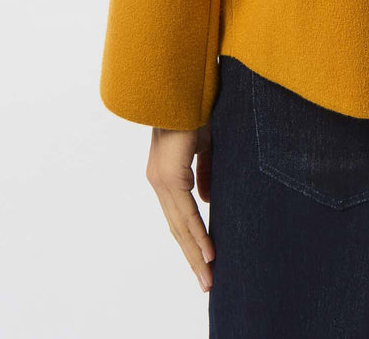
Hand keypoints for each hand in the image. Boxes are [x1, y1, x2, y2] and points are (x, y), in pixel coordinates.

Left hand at [146, 122, 215, 291]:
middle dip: (193, 257)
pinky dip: (198, 233)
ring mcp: (162, 180)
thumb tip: (207, 201)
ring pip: (180, 225)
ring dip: (196, 253)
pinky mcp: (170, 176)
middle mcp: (159, 181)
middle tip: (206, 283)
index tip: (205, 262)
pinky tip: (208, 252)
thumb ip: (205, 173)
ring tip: (208, 277)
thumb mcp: (206, 145)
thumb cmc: (196, 108)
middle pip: (177, 228)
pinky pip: (185, 211)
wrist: (185, 85)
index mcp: (166, 175)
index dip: (192, 240)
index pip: (180, 216)